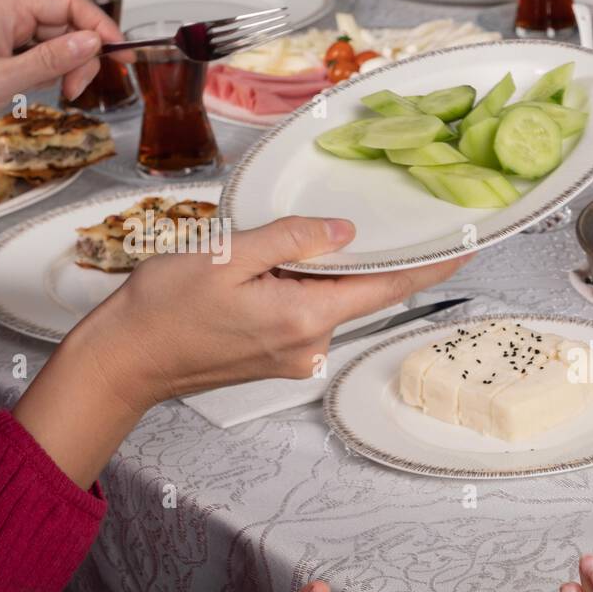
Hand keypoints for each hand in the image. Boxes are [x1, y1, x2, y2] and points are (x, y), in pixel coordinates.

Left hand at [0, 0, 124, 118]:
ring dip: (69, 70)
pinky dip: (53, 75)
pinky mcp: (6, 52)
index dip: (100, 26)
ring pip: (59, 45)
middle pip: (67, 26)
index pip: (68, 3)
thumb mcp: (5, 78)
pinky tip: (40, 89)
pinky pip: (44, 58)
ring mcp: (6, 33)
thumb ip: (52, 59)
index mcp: (6, 8)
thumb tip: (94, 43)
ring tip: (61, 93)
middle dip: (82, 58)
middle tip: (76, 88)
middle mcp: (8, 15)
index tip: (122, 54)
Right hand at [81, 216, 469, 409]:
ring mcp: (296, 357)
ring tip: (255, 261)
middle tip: (321, 230)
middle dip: (349, 258)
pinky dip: (296, 291)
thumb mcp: (227, 256)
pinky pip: (305, 315)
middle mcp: (311, 345)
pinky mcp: (280, 360)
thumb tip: (345, 233)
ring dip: (310, 274)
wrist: (126, 361)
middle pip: (357, 291)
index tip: (465, 249)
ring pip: (327, 301)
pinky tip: (254, 281)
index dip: (430, 268)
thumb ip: (292, 241)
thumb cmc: (164, 310)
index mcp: (306, 317)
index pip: (387, 288)